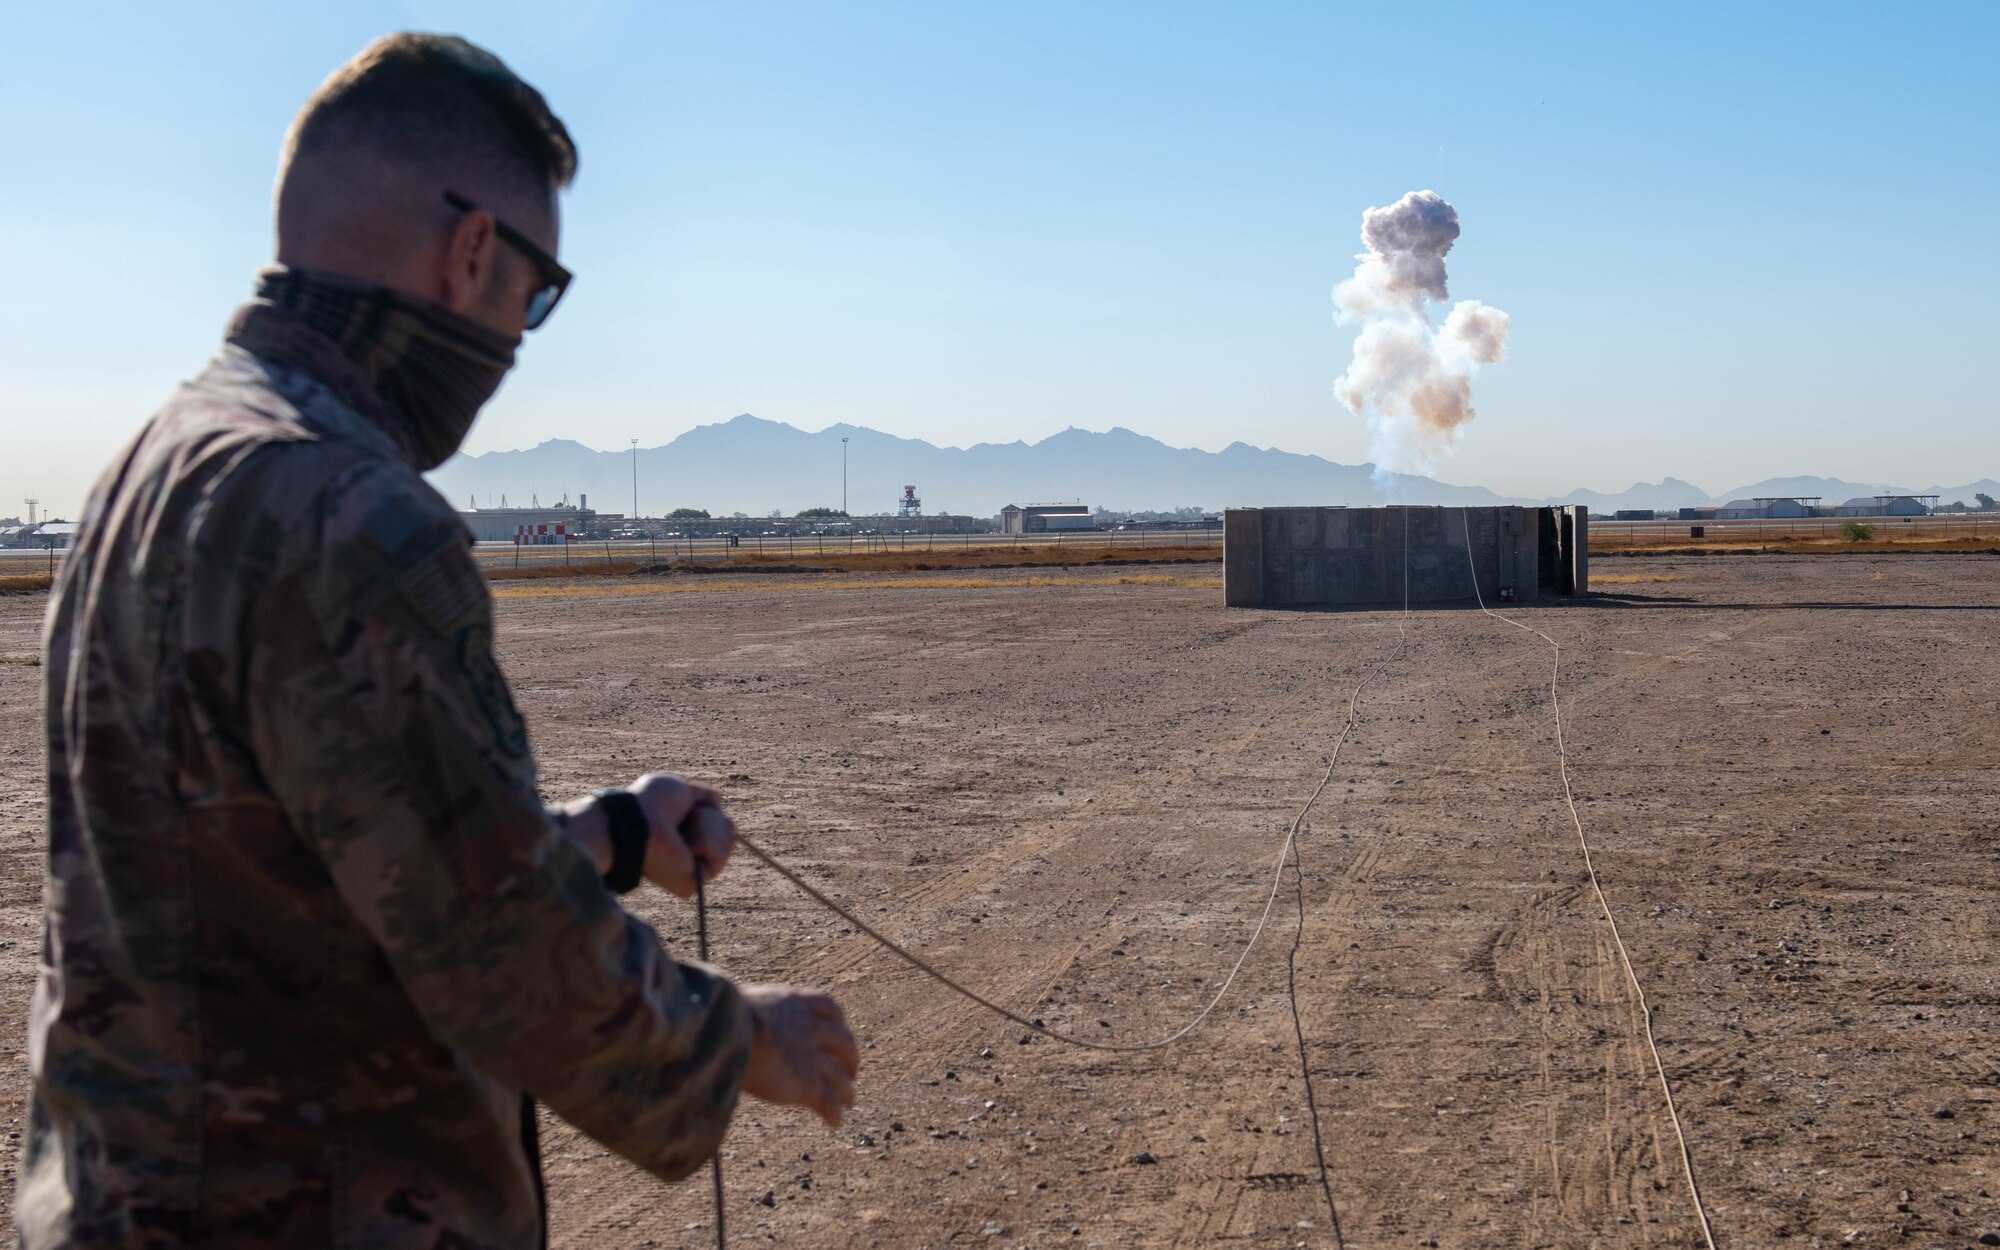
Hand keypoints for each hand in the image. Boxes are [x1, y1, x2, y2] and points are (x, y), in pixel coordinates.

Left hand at [628, 772, 734, 897]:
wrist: (639, 824)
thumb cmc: (652, 803)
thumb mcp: (681, 789)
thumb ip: (700, 794)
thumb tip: (718, 797)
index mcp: (685, 830)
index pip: (717, 818)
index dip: (708, 809)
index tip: (688, 808)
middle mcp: (691, 850)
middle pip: (727, 827)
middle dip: (710, 816)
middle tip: (686, 818)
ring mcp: (695, 866)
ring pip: (727, 838)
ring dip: (707, 826)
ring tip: (683, 833)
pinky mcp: (698, 879)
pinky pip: (721, 853)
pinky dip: (707, 842)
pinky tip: (688, 847)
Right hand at [740, 985, 858, 1127]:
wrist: (728, 1031)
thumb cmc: (721, 1016)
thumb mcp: (741, 1003)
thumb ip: (750, 1013)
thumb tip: (728, 1017)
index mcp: (794, 1004)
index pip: (828, 1007)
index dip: (837, 1021)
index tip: (839, 1029)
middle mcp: (809, 1029)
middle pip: (843, 1041)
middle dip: (850, 1057)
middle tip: (850, 1070)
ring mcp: (811, 1058)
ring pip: (841, 1076)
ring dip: (847, 1090)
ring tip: (848, 1102)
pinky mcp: (808, 1085)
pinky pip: (829, 1102)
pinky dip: (834, 1113)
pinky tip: (834, 1122)